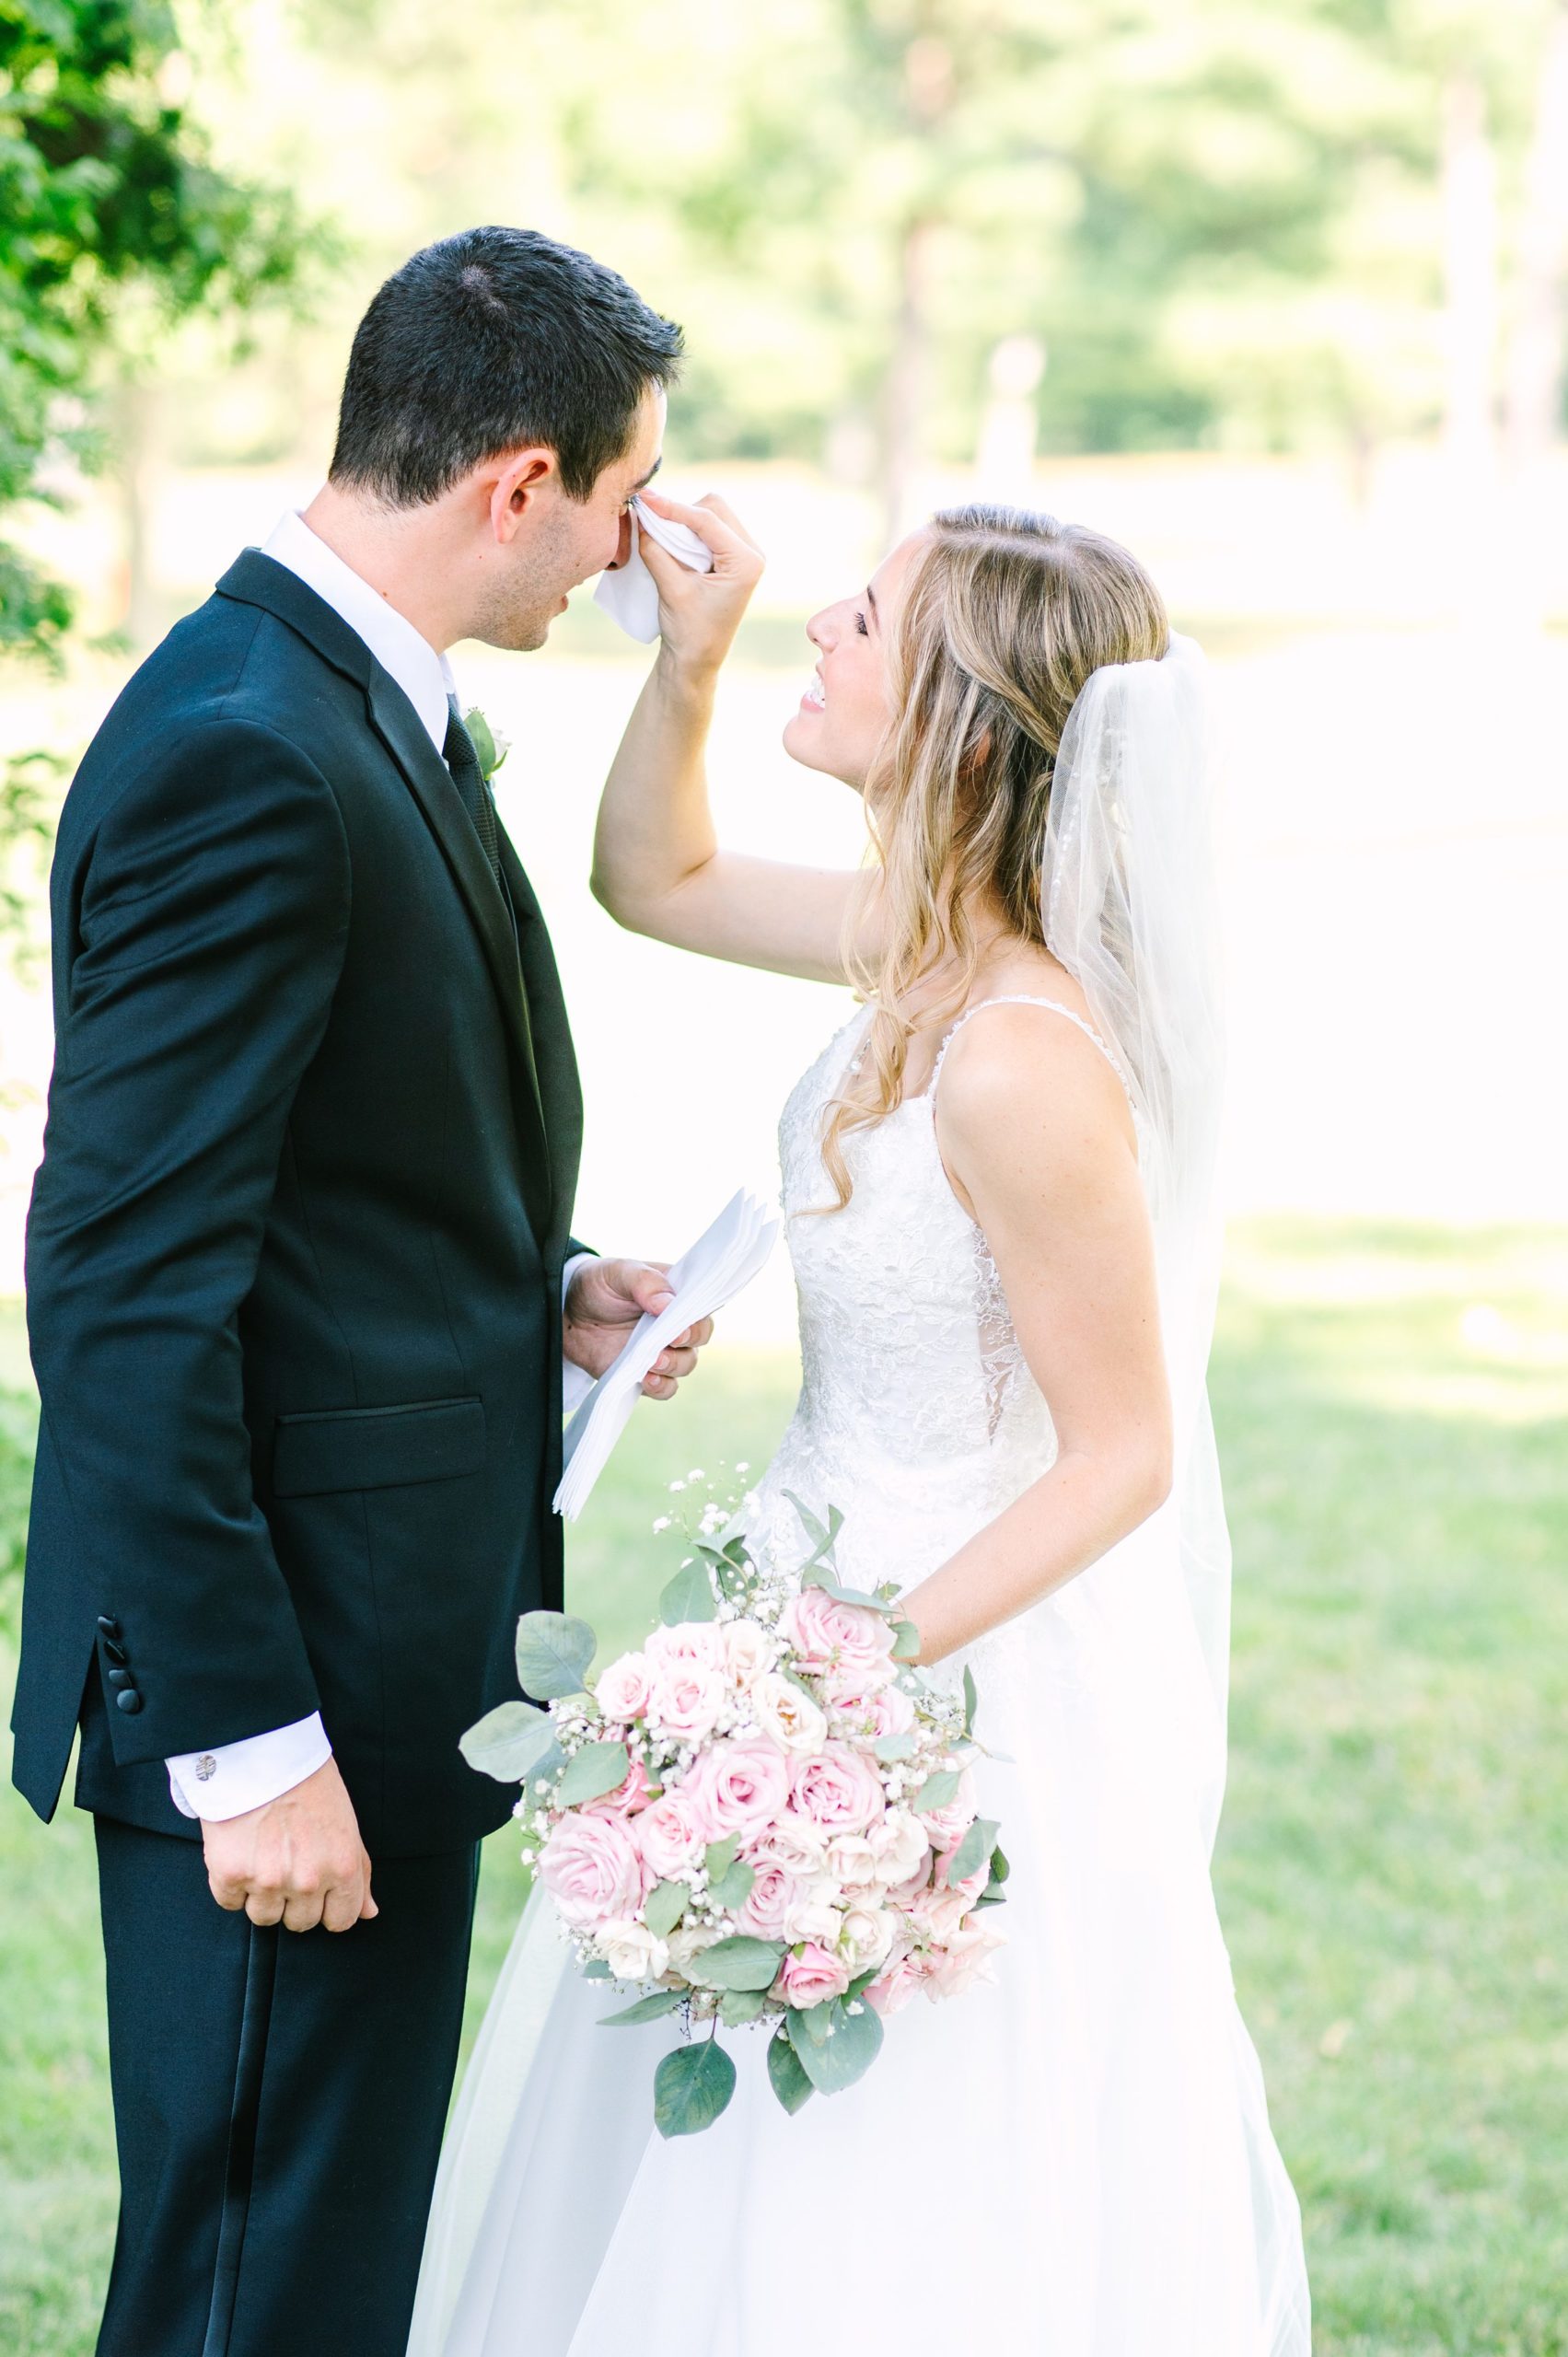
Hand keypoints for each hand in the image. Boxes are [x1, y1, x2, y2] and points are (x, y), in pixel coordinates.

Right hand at [202, 1755, 376, 1933]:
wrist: (263, 1752)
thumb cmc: (309, 1784)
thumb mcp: (347, 1824)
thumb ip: (359, 1872)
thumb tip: (368, 1913)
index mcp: (343, 1868)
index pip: (340, 1921)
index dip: (327, 1907)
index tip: (317, 1890)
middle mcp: (308, 1881)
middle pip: (300, 1923)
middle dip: (295, 1900)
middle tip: (287, 1862)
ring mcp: (268, 1881)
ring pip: (264, 1918)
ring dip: (262, 1895)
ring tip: (263, 1856)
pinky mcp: (230, 1875)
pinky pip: (230, 1902)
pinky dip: (232, 1884)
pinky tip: (240, 1852)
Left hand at [563, 1256, 714, 1398]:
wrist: (566, 1314)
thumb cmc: (598, 1285)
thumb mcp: (617, 1272)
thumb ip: (644, 1282)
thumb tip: (668, 1304)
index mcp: (675, 1294)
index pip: (701, 1305)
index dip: (696, 1318)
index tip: (680, 1327)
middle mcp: (674, 1323)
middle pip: (699, 1336)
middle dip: (687, 1342)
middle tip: (668, 1342)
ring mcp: (661, 1349)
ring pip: (685, 1364)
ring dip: (673, 1366)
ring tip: (652, 1363)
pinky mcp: (645, 1373)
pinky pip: (665, 1388)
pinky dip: (661, 1387)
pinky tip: (647, 1380)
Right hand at [636, 487, 763, 676]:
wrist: (696, 658)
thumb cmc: (688, 631)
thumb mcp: (671, 588)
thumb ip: (656, 550)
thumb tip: (640, 516)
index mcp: (746, 562)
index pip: (708, 520)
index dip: (674, 507)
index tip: (645, 499)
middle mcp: (752, 553)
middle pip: (714, 508)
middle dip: (682, 511)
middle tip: (653, 523)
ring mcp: (745, 553)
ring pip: (712, 514)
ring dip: (685, 519)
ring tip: (663, 537)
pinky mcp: (732, 557)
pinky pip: (710, 528)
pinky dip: (689, 529)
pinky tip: (673, 541)